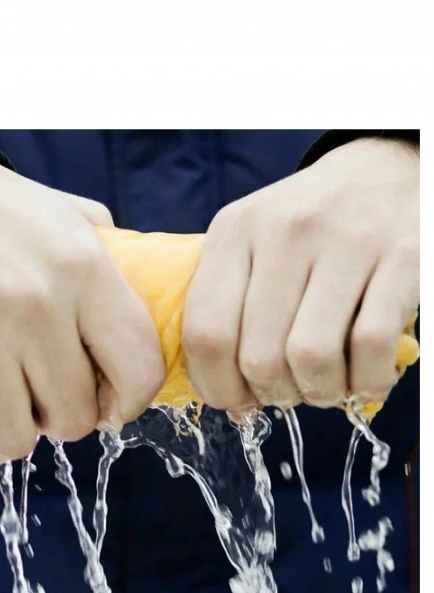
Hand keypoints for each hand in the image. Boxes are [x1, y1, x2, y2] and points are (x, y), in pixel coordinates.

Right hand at [0, 155, 163, 461]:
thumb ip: (118, 264)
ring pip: (17, 440)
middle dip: (65, 418)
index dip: (132, 403)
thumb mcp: (71, 219)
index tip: (112, 405)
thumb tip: (155, 307)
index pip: (140, 370)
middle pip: (75, 417)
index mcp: (84, 267)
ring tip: (6, 403)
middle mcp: (35, 301)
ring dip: (15, 433)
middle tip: (46, 398)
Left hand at [183, 137, 418, 410]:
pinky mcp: (402, 257)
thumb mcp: (252, 244)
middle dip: (273, 394)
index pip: (205, 333)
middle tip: (289, 391)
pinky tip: (365, 378)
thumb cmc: (309, 224)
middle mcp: (285, 231)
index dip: (217, 387)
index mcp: (234, 231)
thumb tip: (235, 409)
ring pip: (311, 357)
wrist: (385, 168)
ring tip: (326, 386)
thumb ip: (230, 313)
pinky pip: (371, 346)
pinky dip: (367, 381)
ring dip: (319, 393)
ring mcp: (346, 241)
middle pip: (259, 356)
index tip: (236, 401)